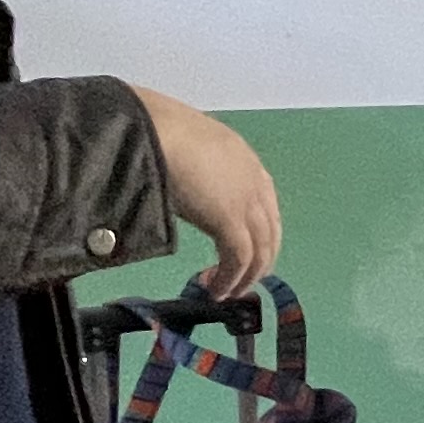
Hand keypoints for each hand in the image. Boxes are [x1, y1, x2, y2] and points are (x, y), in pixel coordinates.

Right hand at [131, 87, 281, 297]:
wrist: (153, 129)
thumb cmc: (157, 133)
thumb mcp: (186, 152)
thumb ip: (193, 174)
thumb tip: (182, 191)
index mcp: (244, 160)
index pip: (265, 204)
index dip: (259, 232)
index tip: (247, 252)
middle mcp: (254, 180)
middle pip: (270, 230)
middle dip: (259, 259)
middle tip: (243, 280)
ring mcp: (246, 200)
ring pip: (259, 249)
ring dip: (245, 276)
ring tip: (228, 292)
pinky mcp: (230, 219)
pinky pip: (239, 258)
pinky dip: (230, 278)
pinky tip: (217, 290)